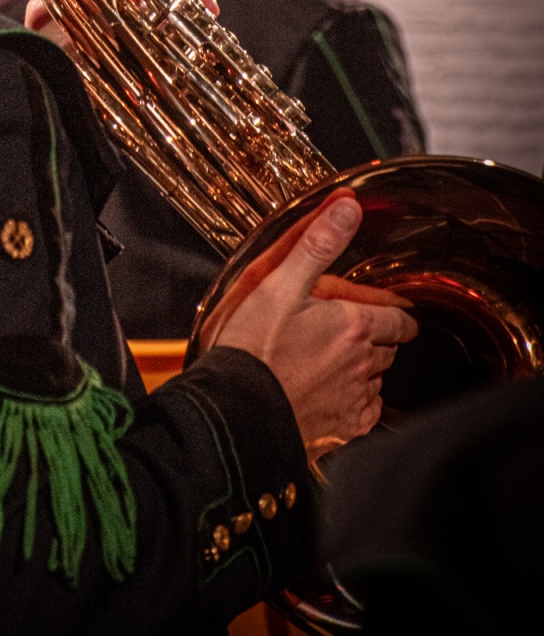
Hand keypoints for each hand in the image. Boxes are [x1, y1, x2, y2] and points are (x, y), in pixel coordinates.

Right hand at [208, 190, 418, 456]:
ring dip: (364, 368)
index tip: (385, 309)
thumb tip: (348, 206)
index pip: (399, 317)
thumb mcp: (279, 283)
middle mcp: (364, 363)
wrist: (237, 412)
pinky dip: (355, 401)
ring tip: (330, 359)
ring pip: (376, 379)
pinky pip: (365, 412)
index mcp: (355, 324)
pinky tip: (329, 392)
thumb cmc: (252, 349)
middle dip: (375, 337)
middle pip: (388, 348)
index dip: (393, 311)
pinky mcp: (343, 429)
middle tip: (344, 329)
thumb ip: (318, 243)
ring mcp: (354, 399)